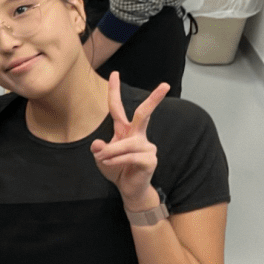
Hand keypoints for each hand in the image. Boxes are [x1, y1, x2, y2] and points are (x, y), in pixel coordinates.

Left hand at [90, 72, 169, 207]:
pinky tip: (110, 164)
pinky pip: (130, 156)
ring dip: (111, 152)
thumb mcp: (101, 158)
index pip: (117, 107)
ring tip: (103, 160)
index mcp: (125, 130)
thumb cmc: (116, 169)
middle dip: (154, 99)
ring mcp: (147, 146)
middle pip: (144, 114)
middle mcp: (138, 135)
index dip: (114, 91)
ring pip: (126, 144)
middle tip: (166, 85)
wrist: (129, 189)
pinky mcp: (150, 159)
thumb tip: (97, 144)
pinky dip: (116, 160)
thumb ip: (99, 149)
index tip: (114, 73)